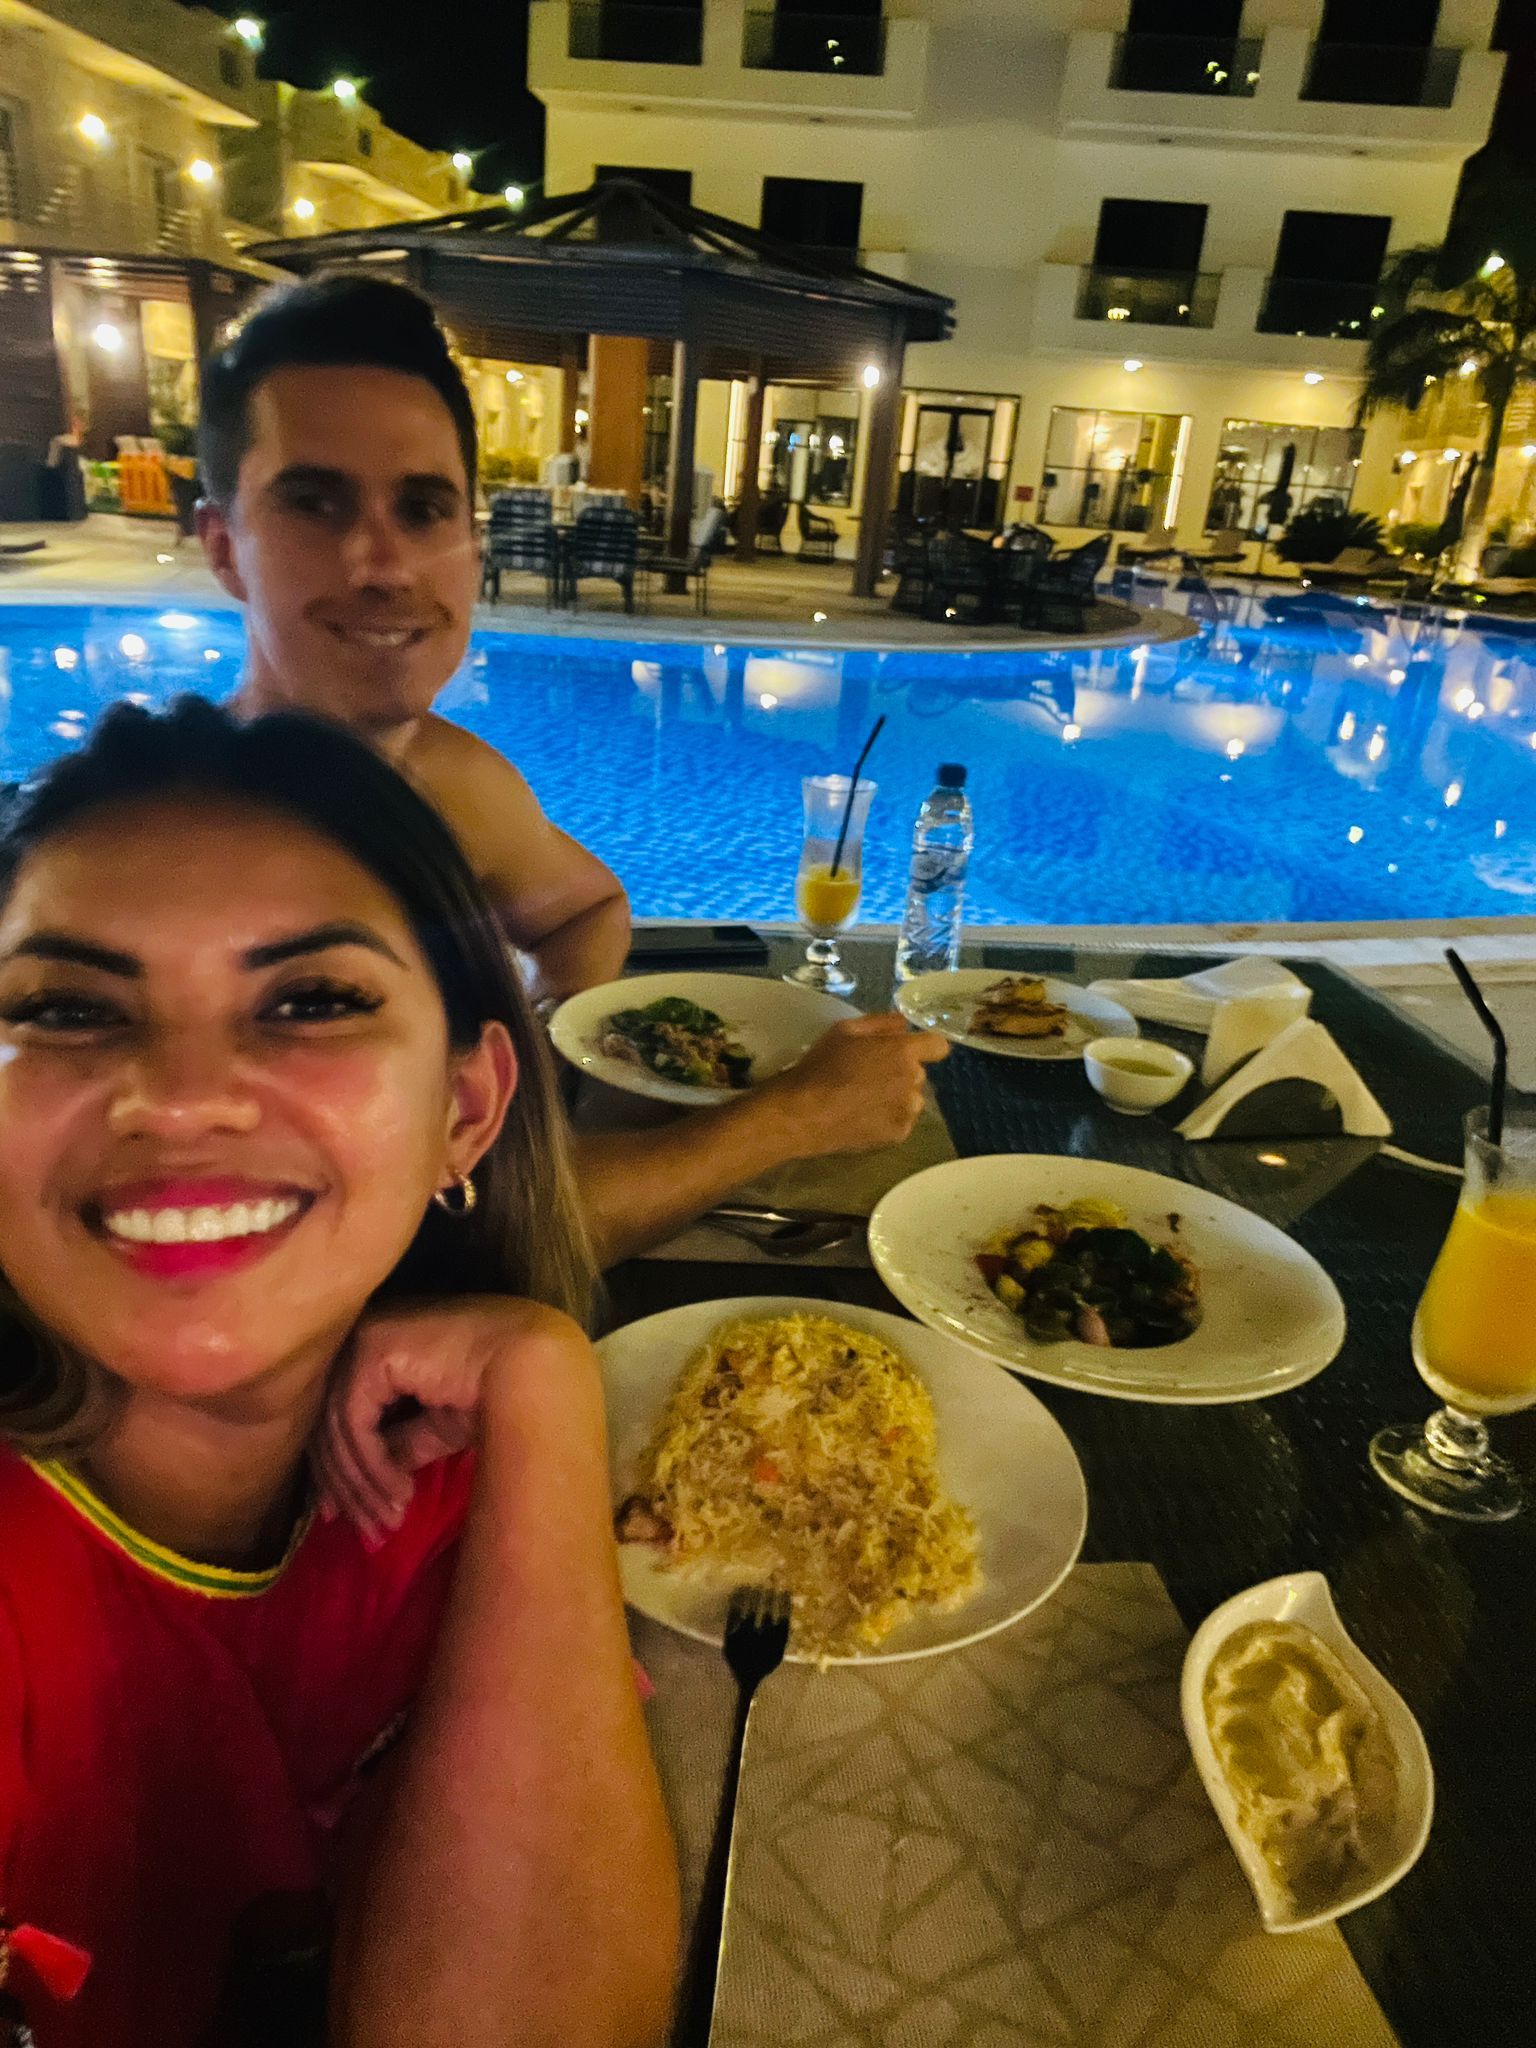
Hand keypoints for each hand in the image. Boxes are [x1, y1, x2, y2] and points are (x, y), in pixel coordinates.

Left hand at [314, 1296, 590, 1543]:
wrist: (533, 1368)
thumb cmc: (500, 1389)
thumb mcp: (437, 1425)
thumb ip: (399, 1442)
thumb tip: (368, 1479)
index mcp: (379, 1345)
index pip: (338, 1411)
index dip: (338, 1468)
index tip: (340, 1515)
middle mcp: (363, 1337)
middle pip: (332, 1422)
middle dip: (346, 1485)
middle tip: (364, 1531)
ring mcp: (363, 1341)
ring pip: (339, 1429)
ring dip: (363, 1485)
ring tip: (386, 1522)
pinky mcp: (370, 1353)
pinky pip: (355, 1424)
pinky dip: (372, 1467)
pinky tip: (399, 1495)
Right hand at [763, 1012, 949, 1158]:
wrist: (803, 1114)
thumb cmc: (821, 1066)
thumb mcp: (844, 1030)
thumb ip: (881, 1023)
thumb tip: (904, 1023)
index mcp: (903, 1052)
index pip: (938, 1046)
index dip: (926, 1046)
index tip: (908, 1050)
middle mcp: (913, 1081)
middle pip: (918, 1073)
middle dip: (901, 1072)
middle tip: (870, 1076)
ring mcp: (907, 1111)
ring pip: (912, 1099)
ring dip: (897, 1097)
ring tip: (866, 1101)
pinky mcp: (898, 1135)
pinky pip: (902, 1121)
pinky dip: (888, 1119)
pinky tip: (864, 1118)